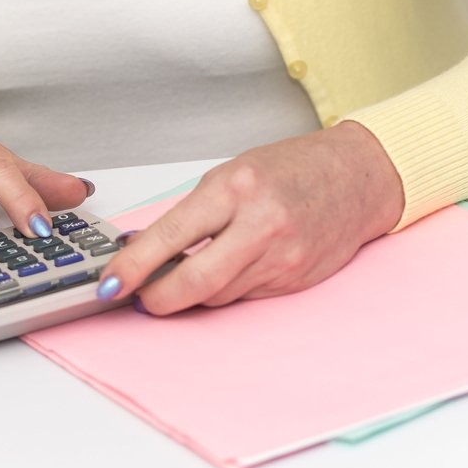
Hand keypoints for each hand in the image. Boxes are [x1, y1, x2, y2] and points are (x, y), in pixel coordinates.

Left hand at [96, 122, 405, 314]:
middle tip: (137, 295)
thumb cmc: (291, 169)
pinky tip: (217, 275)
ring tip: (173, 280)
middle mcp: (261, 226)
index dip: (134, 266)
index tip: (111, 282)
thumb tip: (144, 248)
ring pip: (216, 296)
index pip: (170, 237)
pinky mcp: (295, 281)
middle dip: (157, 297)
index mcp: (235, 189)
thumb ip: (192, 214)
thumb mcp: (230, 175)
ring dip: (188, 295)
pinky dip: (222, 291)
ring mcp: (282, 258)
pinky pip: (243, 297)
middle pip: (194, 283)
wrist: (357, 178)